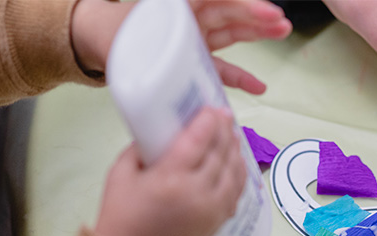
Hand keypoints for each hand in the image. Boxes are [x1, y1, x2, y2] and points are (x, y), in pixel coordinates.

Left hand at [71, 0, 290, 94]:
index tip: (261, 7)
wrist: (94, 45)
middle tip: (279, 19)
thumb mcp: (122, 23)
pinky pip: (222, 69)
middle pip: (228, 12)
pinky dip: (240, 78)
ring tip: (282, 31)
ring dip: (257, 33)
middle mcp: (188, 18)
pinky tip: (258, 86)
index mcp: (175, 5)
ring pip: (232, 33)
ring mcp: (194, 39)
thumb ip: (145, 26)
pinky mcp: (194, 61)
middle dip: (256, 15)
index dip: (239, 2)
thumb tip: (152, 9)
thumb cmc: (108, 31)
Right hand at [94, 108, 245, 235]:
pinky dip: (240, 176)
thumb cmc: (121, 217)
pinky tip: (237, 165)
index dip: (210, 120)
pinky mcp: (217, 224)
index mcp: (170, 177)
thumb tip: (160, 131)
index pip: (199, 139)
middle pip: (220, 153)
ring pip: (234, 173)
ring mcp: (211, 210)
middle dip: (225, 132)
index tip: (214, 109)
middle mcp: (196, 193)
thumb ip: (141, 147)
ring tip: (233, 137)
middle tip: (225, 117)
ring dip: (236, 152)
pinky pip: (236, 194)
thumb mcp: (120, 172)